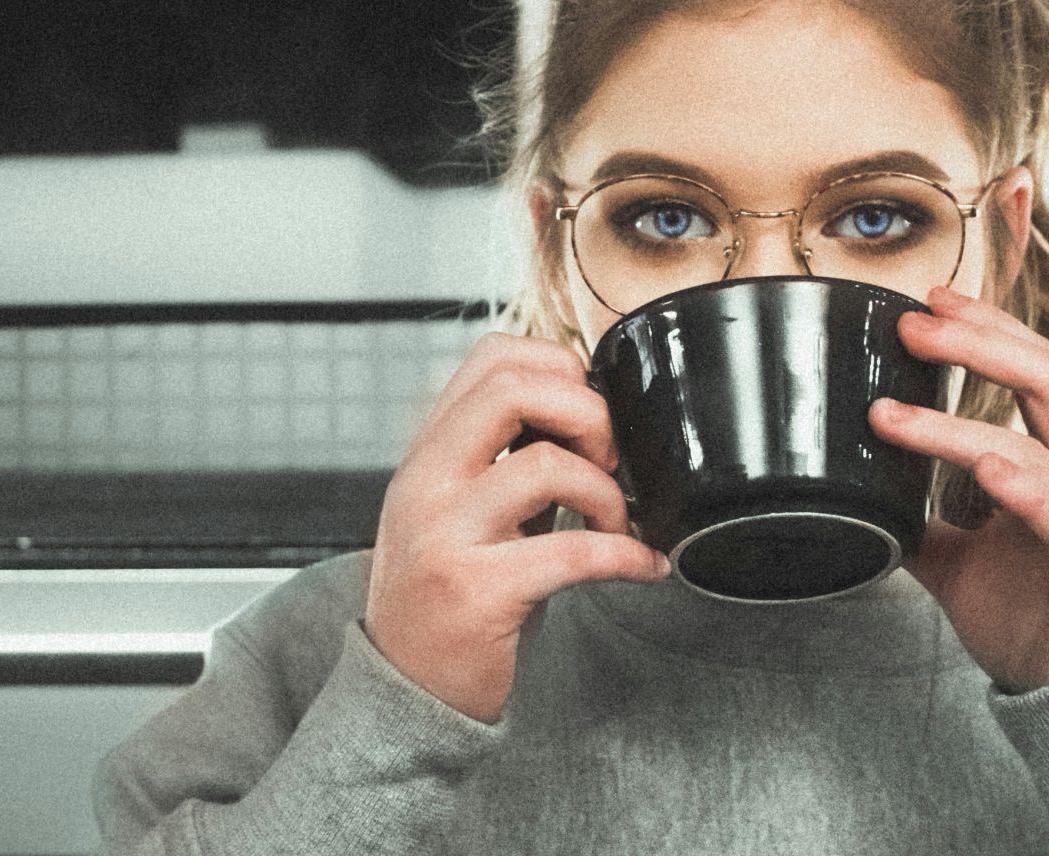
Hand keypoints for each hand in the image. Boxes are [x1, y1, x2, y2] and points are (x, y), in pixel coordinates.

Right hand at [365, 332, 668, 723]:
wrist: (405, 691)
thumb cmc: (451, 594)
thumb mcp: (462, 508)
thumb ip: (505, 456)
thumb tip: (593, 412)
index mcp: (428, 452)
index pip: (492, 357)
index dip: (560, 368)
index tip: (589, 416)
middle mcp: (426, 483)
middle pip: (514, 390)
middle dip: (589, 414)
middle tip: (611, 461)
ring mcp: (445, 535)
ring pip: (545, 465)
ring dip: (607, 494)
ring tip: (617, 524)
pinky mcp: (477, 592)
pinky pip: (572, 552)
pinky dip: (627, 555)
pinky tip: (644, 565)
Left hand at [867, 285, 1048, 692]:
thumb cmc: (1033, 609)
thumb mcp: (959, 555)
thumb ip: (918, 518)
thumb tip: (853, 495)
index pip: (1032, 364)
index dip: (984, 326)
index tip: (929, 300)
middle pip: (1044, 375)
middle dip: (975, 342)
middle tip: (910, 325)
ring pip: (1032, 445)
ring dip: (955, 427)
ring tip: (890, 416)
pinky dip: (1024, 487)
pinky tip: (987, 470)